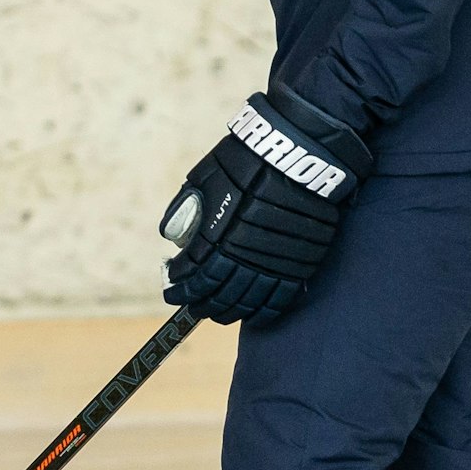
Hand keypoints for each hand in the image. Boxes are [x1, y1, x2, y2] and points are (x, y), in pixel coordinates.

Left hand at [160, 86, 370, 325]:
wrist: (295, 154)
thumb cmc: (245, 162)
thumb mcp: (203, 180)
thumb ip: (184, 210)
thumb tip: (173, 236)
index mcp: (214, 236)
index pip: (192, 276)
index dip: (179, 286)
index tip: (172, 288)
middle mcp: (241, 256)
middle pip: (217, 295)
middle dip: (201, 304)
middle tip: (193, 306)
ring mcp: (271, 263)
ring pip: (246, 301)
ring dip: (229, 311)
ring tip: (218, 313)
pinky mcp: (298, 264)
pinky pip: (279, 298)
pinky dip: (263, 312)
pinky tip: (252, 315)